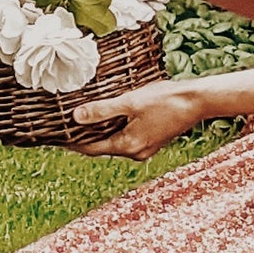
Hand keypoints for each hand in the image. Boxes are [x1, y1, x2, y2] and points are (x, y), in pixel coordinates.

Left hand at [70, 79, 202, 162]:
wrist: (196, 101)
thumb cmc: (165, 100)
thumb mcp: (130, 102)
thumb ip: (102, 110)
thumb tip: (76, 117)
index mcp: (128, 146)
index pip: (91, 148)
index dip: (73, 141)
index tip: (57, 135)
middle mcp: (135, 152)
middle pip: (101, 146)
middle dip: (84, 135)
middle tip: (65, 124)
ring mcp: (144, 147)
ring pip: (114, 141)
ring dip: (99, 131)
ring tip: (82, 118)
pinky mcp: (151, 139)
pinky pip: (125, 137)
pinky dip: (114, 128)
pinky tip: (108, 115)